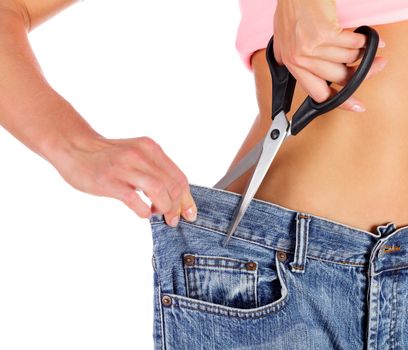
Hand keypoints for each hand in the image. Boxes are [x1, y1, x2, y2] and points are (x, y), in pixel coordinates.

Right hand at [52, 135, 196, 226]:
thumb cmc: (107, 156)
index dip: (187, 198)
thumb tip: (175, 196)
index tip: (189, 212)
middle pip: (173, 185)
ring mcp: (125, 168)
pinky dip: (144, 212)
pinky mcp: (109, 181)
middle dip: (177, 207)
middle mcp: (140, 155)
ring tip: (157, 214)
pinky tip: (142, 213)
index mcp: (150, 148)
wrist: (74, 147)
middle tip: (172, 219)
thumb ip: (154, 169)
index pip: (179, 177)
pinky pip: (136, 201)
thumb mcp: (136, 153)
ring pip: (160, 191)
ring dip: (164, 209)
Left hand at [273, 0, 386, 111]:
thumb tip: (318, 74)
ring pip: (348, 60)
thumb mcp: (287, 42)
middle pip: (339, 78)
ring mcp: (311, 48)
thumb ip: (299, 60)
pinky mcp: (324, 34)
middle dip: (363, 73)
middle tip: (378, 66)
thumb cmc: (292, 11)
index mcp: (291, 65)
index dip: (340, 102)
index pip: (318, 93)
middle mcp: (299, 60)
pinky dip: (364, 40)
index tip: (356, 105)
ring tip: (365, 45)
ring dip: (362, 52)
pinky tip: (367, 37)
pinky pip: (354, 44)